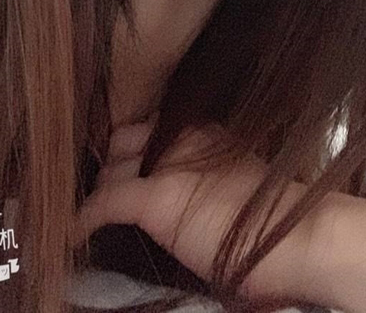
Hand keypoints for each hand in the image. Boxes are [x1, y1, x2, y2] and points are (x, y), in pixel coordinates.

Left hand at [72, 118, 312, 299]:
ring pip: (111, 167)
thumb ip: (203, 175)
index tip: (118, 162)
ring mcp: (168, 163)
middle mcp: (183, 136)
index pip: (151, 127)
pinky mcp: (154, 196)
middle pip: (126, 140)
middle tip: (100, 186)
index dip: (131, 148)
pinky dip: (81, 219)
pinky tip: (68, 233)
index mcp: (204, 130)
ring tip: (79, 207)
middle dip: (111, 163)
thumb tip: (187, 193)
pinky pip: (103, 203)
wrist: (297, 239)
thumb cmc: (272, 220)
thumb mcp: (234, 182)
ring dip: (97, 187)